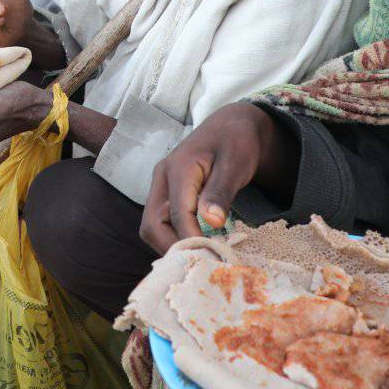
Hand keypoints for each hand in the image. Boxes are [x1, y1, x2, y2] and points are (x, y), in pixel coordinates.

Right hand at [140, 102, 278, 253]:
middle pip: (152, 224)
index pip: (176, 213)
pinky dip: (174, 237)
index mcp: (179, 167)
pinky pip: (161, 222)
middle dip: (173, 248)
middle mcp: (162, 177)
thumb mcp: (235, 164)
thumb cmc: (237, 142)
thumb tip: (212, 221)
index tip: (213, 257)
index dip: (191, 238)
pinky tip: (198, 245)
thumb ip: (221, 192)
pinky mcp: (165, 193)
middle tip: (204, 263)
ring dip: (171, 245)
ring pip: (152, 226)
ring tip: (202, 256)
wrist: (231, 125)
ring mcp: (161, 185)